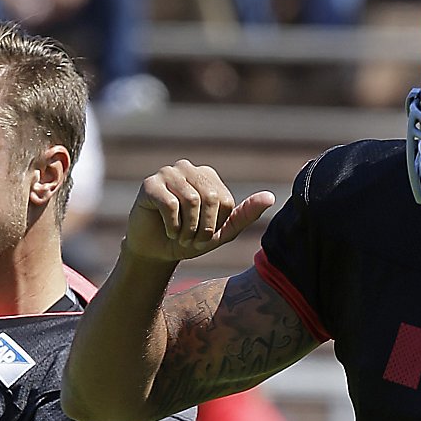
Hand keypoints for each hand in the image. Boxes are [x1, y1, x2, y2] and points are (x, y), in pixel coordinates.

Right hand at [125, 161, 274, 264]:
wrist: (154, 252)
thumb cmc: (187, 240)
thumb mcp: (220, 233)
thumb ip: (244, 215)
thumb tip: (270, 197)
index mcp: (208, 176)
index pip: (225, 201)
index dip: (216, 226)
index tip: (203, 236)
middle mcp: (188, 168)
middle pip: (211, 198)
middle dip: (203, 229)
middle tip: (191, 240)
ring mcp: (168, 173)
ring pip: (191, 201)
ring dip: (187, 230)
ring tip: (180, 236)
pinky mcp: (150, 184)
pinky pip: (170, 204)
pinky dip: (172, 227)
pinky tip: (167, 230)